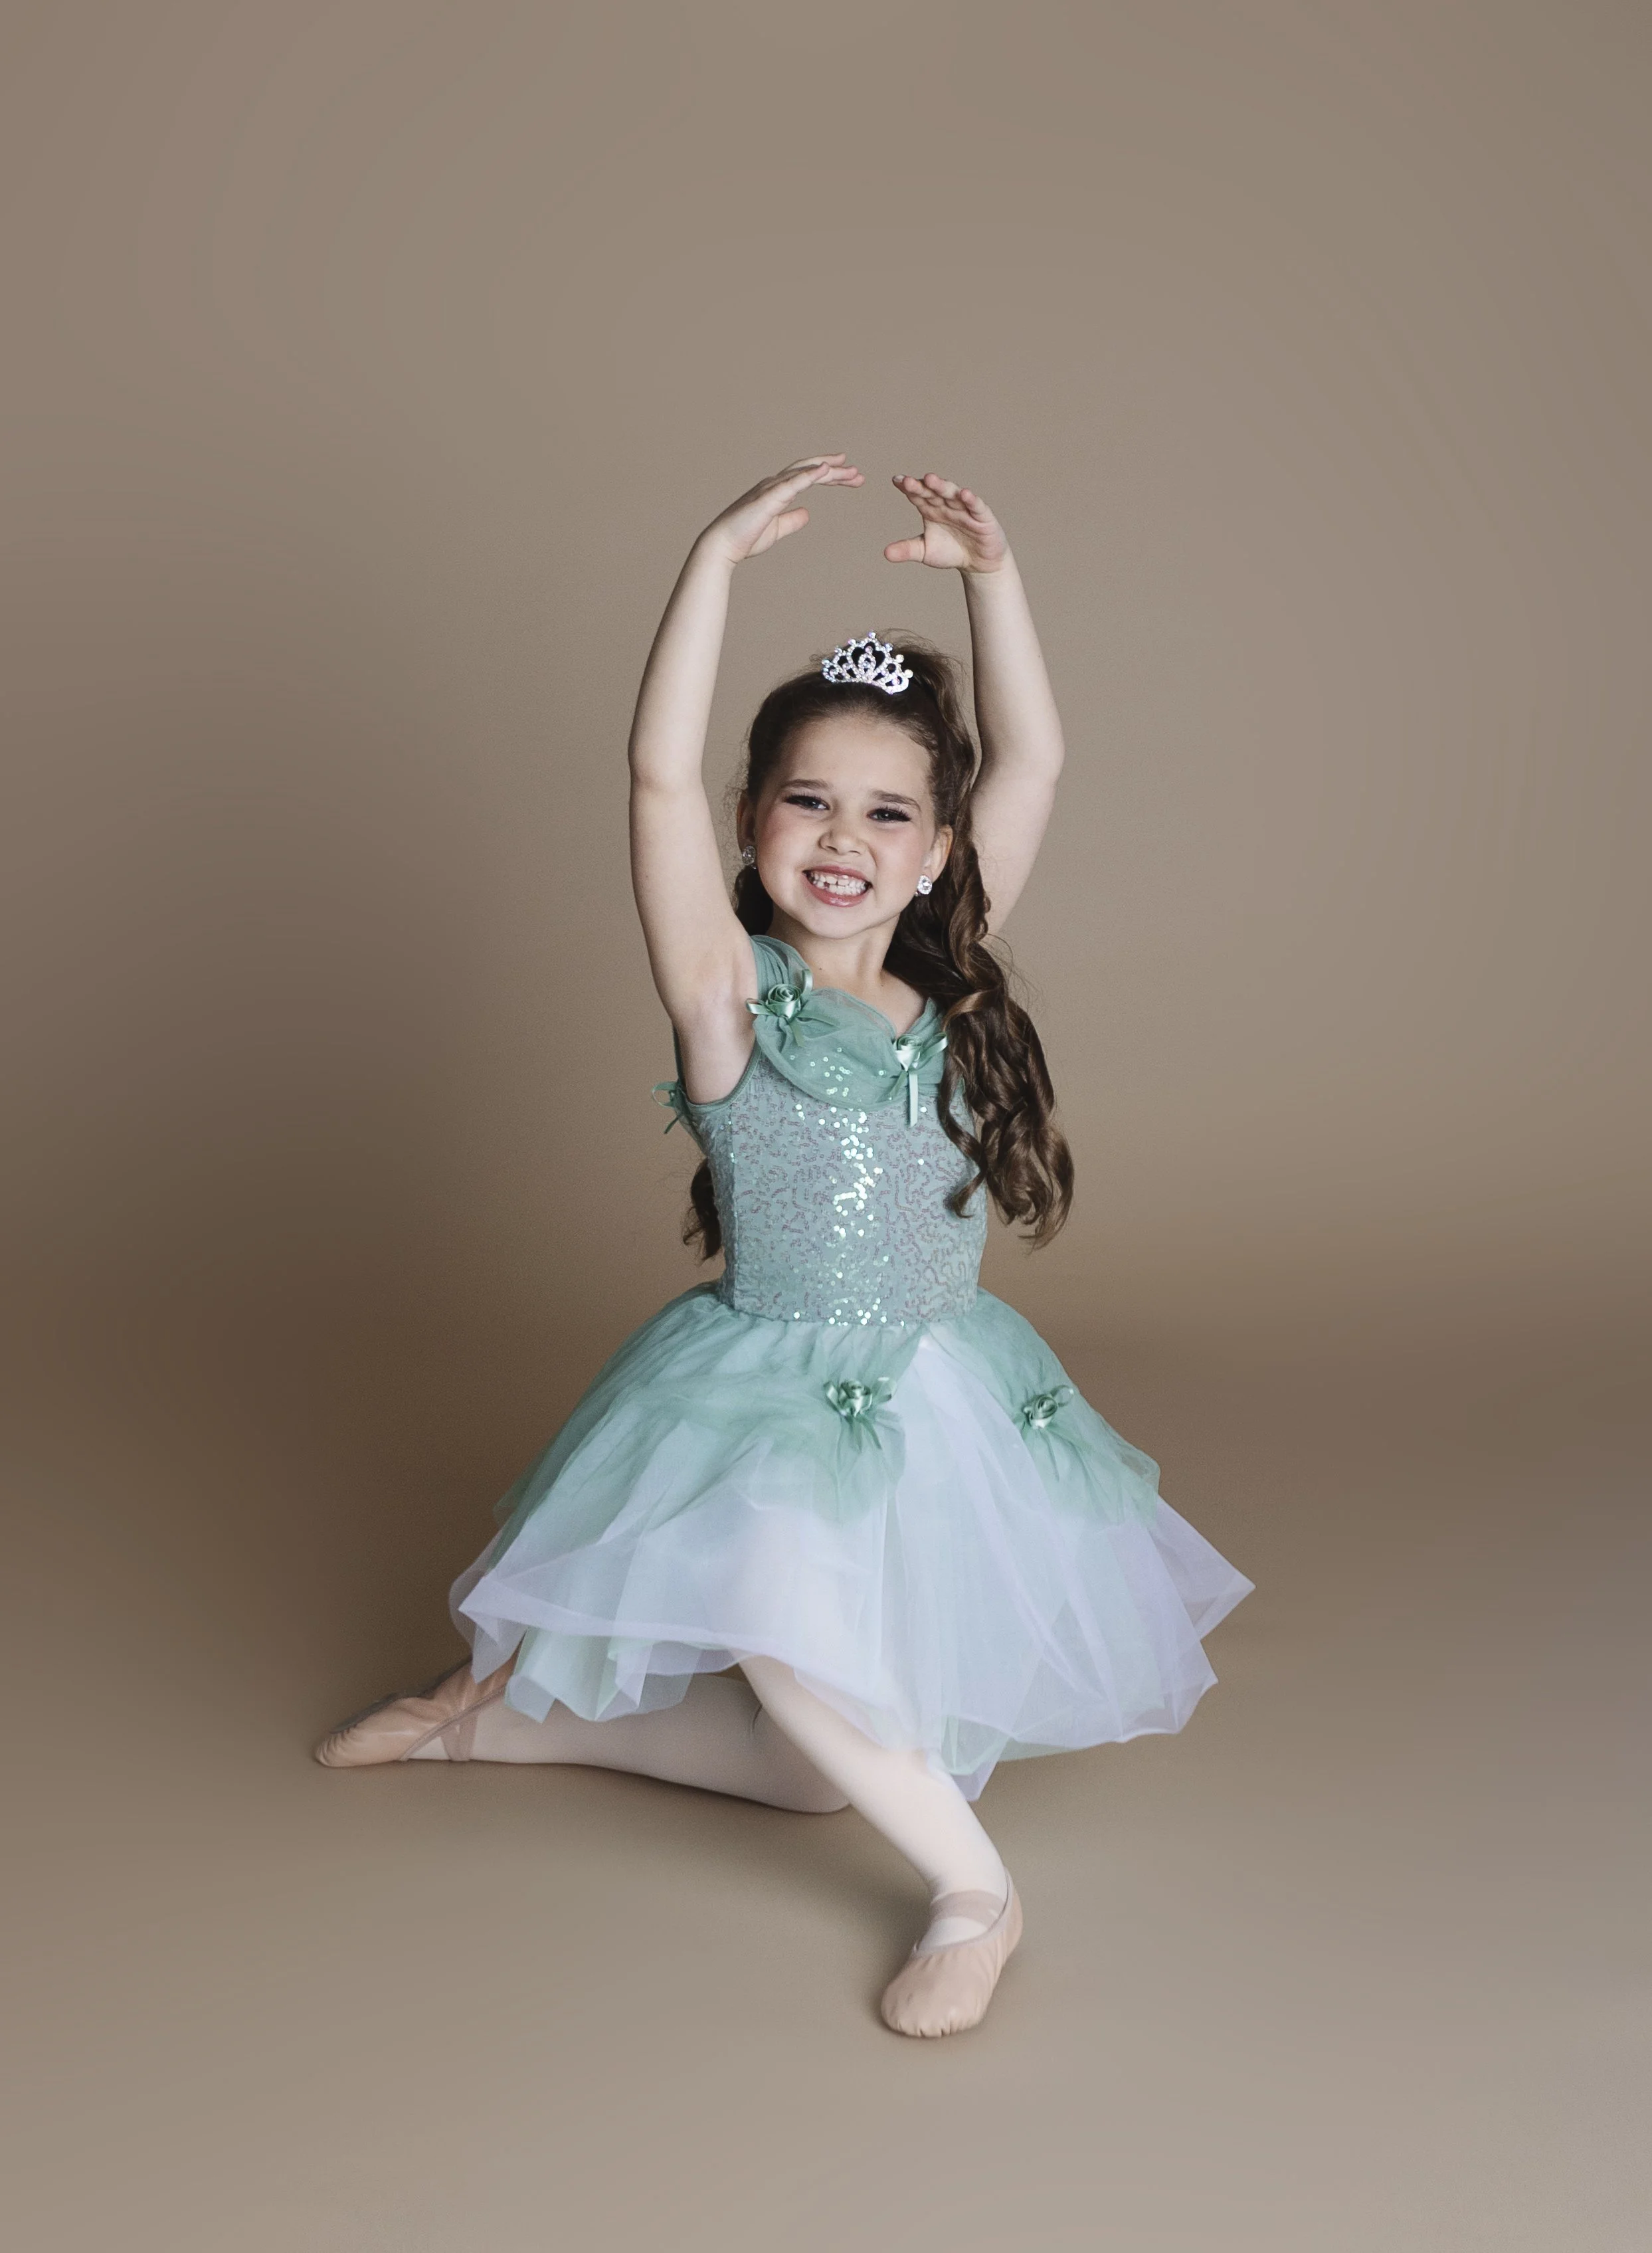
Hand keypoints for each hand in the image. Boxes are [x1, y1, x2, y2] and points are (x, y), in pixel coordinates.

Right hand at [700, 454, 863, 564]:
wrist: (722, 547)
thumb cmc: (745, 539)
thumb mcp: (776, 530)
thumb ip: (791, 521)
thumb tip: (807, 514)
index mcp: (777, 491)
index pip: (807, 477)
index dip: (829, 475)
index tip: (849, 475)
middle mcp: (775, 484)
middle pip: (810, 469)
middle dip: (835, 469)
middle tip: (857, 472)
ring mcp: (771, 488)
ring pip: (805, 472)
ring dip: (829, 470)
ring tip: (851, 471)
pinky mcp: (769, 498)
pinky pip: (793, 482)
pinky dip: (810, 474)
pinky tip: (826, 470)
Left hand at [884, 472, 1007, 572]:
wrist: (978, 563)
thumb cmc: (951, 552)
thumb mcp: (926, 552)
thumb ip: (907, 550)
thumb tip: (885, 553)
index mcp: (931, 509)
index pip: (918, 495)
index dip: (908, 488)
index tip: (896, 480)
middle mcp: (947, 505)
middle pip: (933, 492)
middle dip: (921, 486)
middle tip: (908, 481)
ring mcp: (965, 508)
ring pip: (952, 494)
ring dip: (942, 486)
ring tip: (930, 479)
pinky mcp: (982, 516)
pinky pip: (976, 506)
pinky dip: (970, 499)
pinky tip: (963, 493)